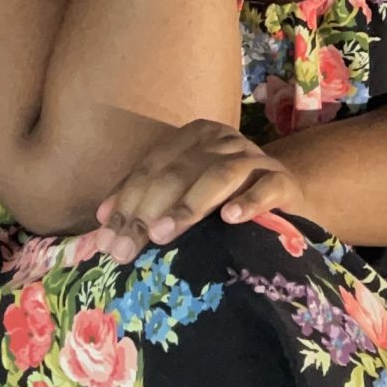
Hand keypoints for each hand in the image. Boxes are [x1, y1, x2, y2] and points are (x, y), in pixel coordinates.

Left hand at [95, 120, 307, 257]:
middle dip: (147, 211)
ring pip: (219, 174)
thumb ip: (144, 202)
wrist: (285, 193)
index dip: (126, 200)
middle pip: (179, 171)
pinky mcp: (282, 181)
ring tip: (163, 234)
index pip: (153, 166)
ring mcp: (255, 159)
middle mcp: (224, 141)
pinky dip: (248, 202)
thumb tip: (101, 223)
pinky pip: (266, 188)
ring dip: (188, 205)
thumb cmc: (225, 198)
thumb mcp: (183, 194)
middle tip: (126, 249)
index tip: (107, 238)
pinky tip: (230, 219)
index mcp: (196, 137)